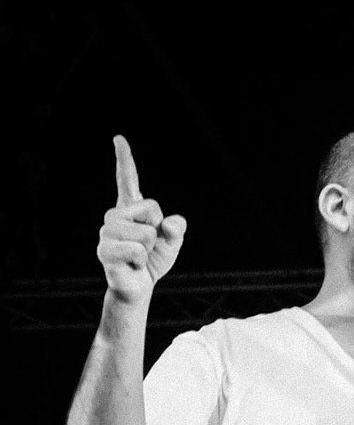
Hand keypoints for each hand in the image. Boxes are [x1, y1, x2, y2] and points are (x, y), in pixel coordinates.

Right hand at [97, 135, 186, 304]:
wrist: (140, 286)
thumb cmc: (154, 260)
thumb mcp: (173, 241)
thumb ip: (177, 229)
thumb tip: (171, 223)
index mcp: (131, 208)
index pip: (128, 180)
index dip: (124, 159)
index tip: (118, 138)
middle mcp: (115, 216)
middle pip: (151, 207)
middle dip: (158, 228)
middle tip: (147, 244)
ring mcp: (106, 233)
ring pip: (146, 232)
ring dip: (150, 247)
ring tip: (138, 254)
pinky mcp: (104, 251)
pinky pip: (136, 249)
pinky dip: (141, 259)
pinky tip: (131, 264)